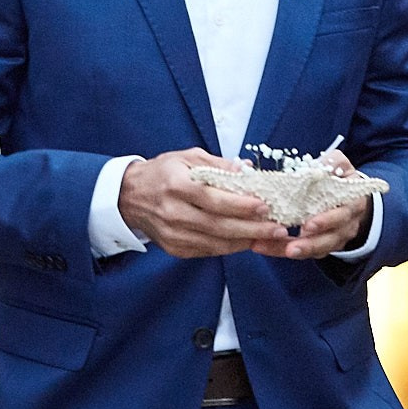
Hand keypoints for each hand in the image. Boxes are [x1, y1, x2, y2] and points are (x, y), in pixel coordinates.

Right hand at [119, 149, 286, 258]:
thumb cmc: (163, 173)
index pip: (214, 200)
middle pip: (218, 226)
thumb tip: (248, 170)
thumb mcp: (187, 158)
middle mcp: (173, 213)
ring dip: (245, 241)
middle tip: (278, 228)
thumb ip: (218, 164)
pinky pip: (207, 250)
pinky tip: (246, 241)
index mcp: (177, 186)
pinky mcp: (174, 248)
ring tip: (269, 236)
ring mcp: (173, 234)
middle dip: (252, 229)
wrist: (129, 196)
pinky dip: (229, 247)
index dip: (241, 205)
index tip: (265, 206)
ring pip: (215, 242)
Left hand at [259, 148, 372, 260]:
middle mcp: (347, 224)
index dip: (326, 221)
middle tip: (291, 248)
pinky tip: (266, 247)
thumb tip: (314, 167)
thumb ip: (331, 163)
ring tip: (274, 250)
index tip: (307, 226)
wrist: (350, 196)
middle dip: (310, 244)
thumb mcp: (339, 165)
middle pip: (330, 238)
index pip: (341, 215)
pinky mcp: (322, 245)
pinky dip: (284, 250)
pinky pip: (306, 252)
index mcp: (352, 203)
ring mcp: (336, 237)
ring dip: (297, 251)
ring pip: (318, 249)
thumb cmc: (340, 178)